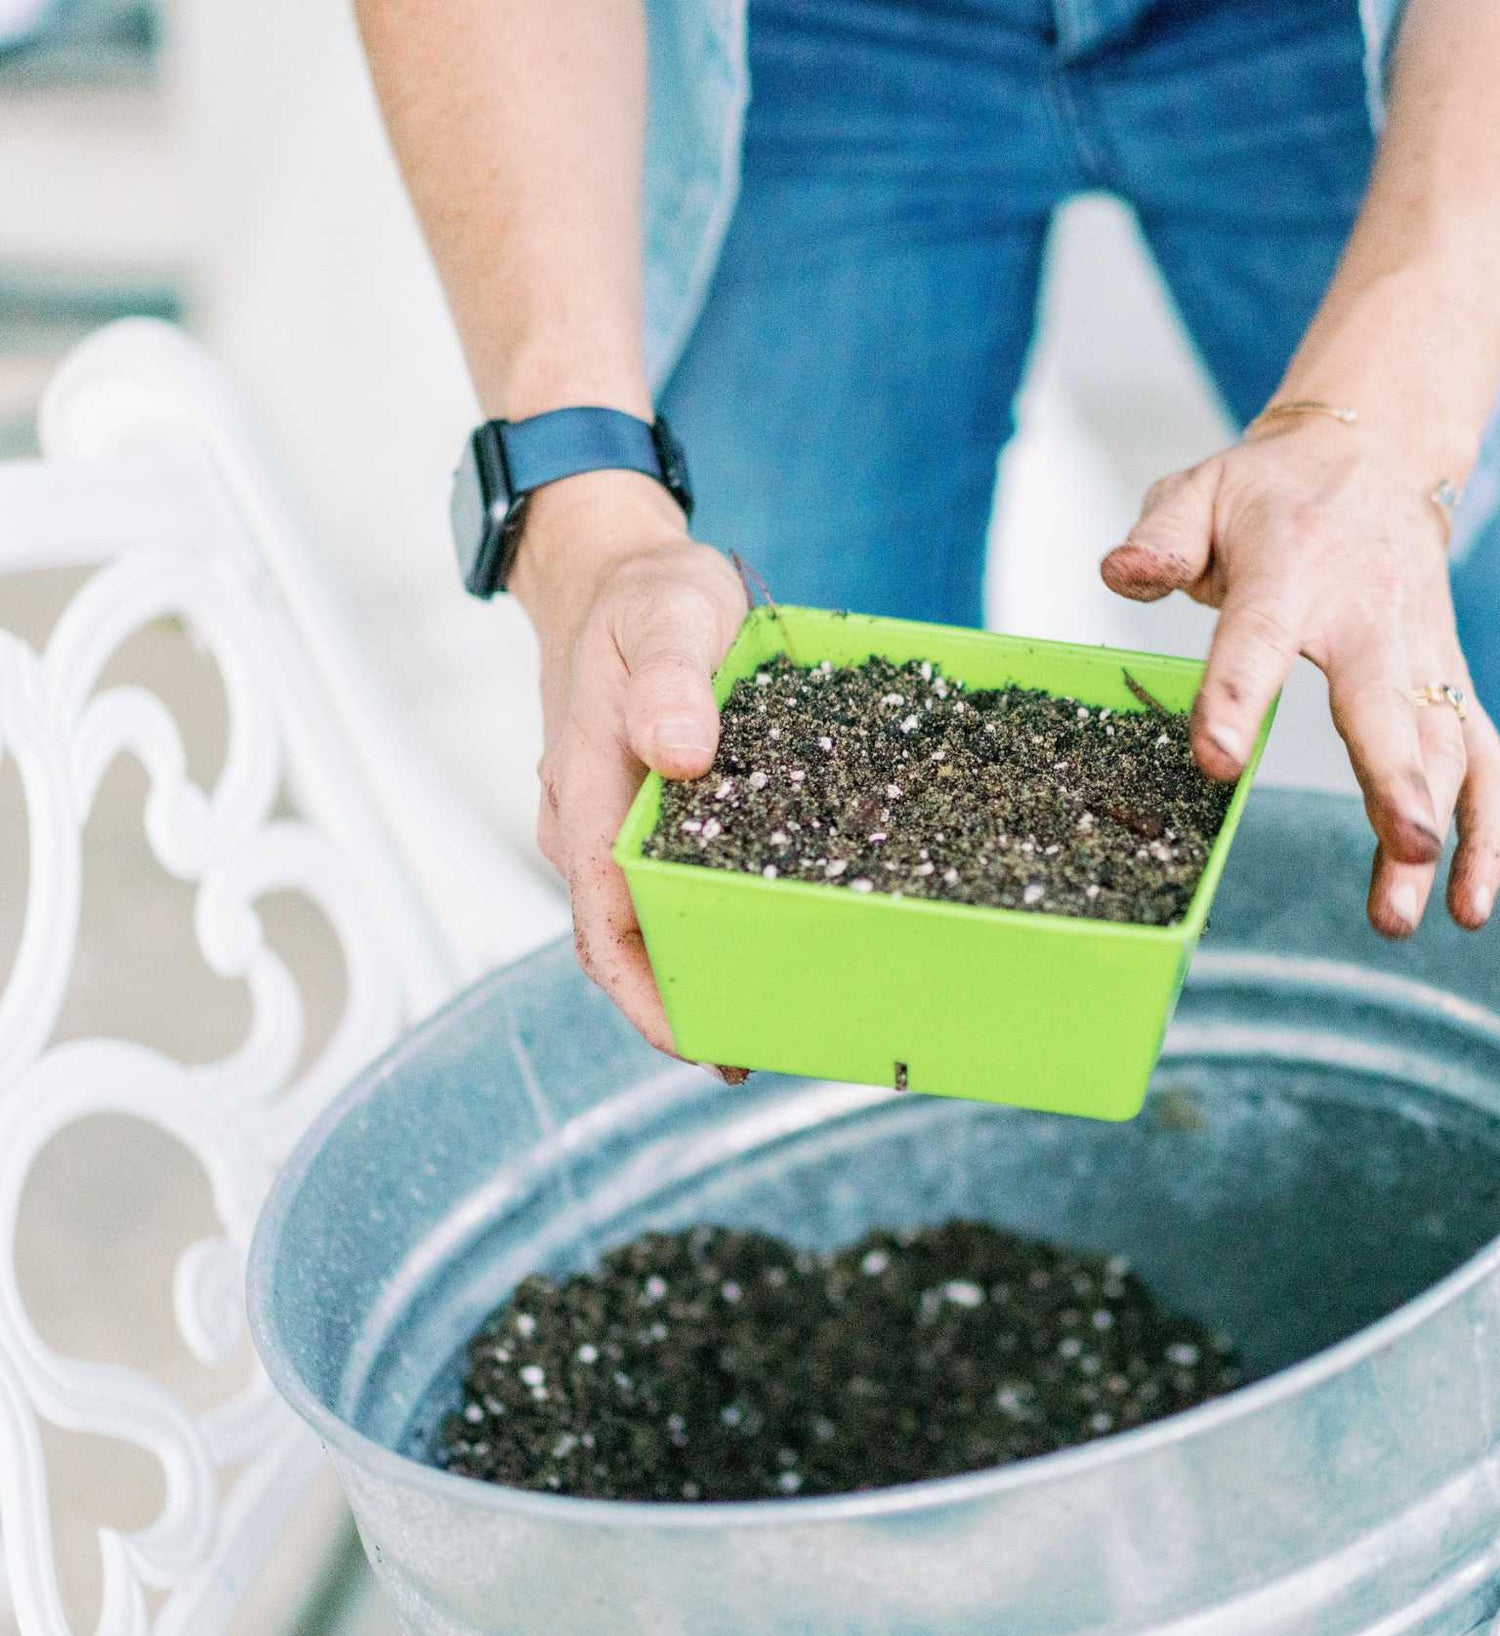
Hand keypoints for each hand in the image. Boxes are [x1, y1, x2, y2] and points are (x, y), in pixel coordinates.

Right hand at [510, 471, 747, 1057]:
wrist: (615, 573)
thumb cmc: (645, 595)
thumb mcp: (667, 615)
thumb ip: (671, 680)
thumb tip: (684, 753)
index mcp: (586, 792)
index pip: (606, 920)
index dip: (649, 994)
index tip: (701, 1044)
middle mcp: (586, 824)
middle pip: (621, 945)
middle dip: (677, 1007)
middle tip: (754, 1050)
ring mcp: (607, 826)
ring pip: (641, 922)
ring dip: (692, 972)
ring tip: (766, 1015)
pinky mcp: (639, 818)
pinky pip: (663, 888)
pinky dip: (702, 925)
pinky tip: (759, 943)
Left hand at [1101, 417, 1499, 937]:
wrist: (1380, 457)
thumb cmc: (1270, 494)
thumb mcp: (1200, 491)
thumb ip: (1160, 537)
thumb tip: (1121, 575)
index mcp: (1292, 573)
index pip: (1258, 640)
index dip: (1234, 698)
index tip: (1214, 761)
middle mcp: (1372, 618)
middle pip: (1386, 705)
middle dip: (1398, 777)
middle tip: (1404, 845)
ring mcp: (1423, 655)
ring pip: (1445, 748)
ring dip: (1439, 832)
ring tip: (1401, 917)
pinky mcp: (1452, 685)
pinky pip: (1486, 762)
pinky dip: (1489, 833)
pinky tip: (1468, 907)